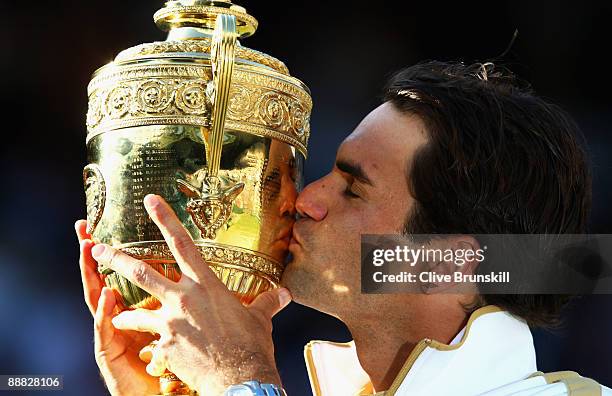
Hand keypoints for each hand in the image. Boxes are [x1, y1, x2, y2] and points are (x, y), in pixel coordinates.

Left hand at [89, 194, 291, 394]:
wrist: (240, 378)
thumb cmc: (251, 346)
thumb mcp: (260, 318)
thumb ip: (268, 302)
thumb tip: (286, 294)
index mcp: (206, 285)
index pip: (183, 243)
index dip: (166, 219)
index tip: (150, 201)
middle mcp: (184, 298)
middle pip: (142, 272)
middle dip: (115, 258)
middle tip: (98, 249)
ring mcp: (170, 322)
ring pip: (134, 309)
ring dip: (122, 311)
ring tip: (115, 312)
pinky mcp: (164, 345)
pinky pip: (148, 340)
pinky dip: (145, 342)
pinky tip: (146, 348)